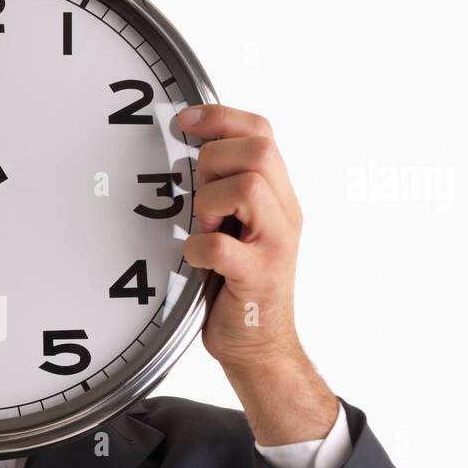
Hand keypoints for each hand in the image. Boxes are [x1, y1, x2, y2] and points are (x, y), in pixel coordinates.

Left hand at [177, 104, 337, 444]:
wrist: (258, 349)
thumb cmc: (234, 288)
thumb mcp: (230, 229)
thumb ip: (219, 193)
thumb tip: (184, 153)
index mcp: (277, 197)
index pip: (261, 133)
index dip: (221, 117)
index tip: (183, 121)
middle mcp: (284, 214)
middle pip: (258, 150)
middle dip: (214, 164)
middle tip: (202, 201)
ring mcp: (276, 245)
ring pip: (246, 187)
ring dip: (208, 206)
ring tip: (206, 231)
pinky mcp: (259, 277)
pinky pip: (220, 244)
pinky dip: (197, 249)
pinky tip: (196, 261)